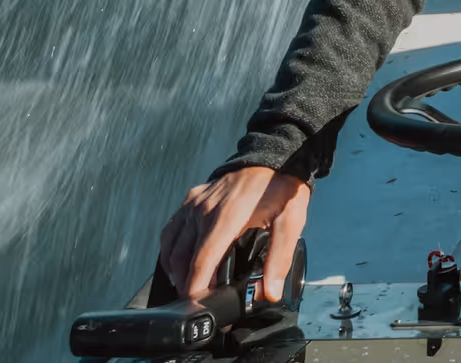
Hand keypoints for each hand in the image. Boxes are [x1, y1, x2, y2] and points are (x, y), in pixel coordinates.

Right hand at [157, 164, 310, 301]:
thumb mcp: (290, 221)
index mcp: (226, 217)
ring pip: (172, 247)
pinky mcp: (190, 199)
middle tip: (198, 303)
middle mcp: (203, 210)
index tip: (198, 306)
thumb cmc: (281, 187)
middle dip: (186, 285)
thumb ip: (279, 258)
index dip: (196, 288)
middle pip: (182, 259)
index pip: (201, 261)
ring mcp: (193, 204)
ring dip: (175, 271)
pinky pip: (171, 231)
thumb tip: (271, 292)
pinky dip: (170, 251)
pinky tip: (178, 263)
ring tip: (188, 288)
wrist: (273, 154)